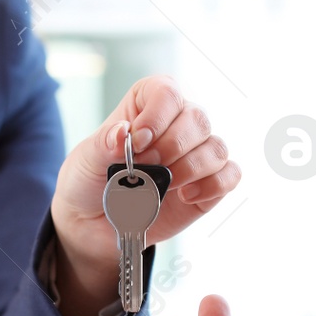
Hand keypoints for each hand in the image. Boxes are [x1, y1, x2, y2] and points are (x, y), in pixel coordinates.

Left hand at [49, 78, 240, 315]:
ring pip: (216, 148)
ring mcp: (196, 154)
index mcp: (147, 104)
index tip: (138, 142)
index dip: (157, 115)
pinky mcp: (208, 185)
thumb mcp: (85, 160)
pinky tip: (186, 196)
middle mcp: (178, 124)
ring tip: (164, 185)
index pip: (167, 92)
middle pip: (197, 118)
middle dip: (172, 147)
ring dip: (190, 168)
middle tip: (145, 168)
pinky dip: (212, 186)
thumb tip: (123, 132)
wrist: (95, 223)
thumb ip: (104, 144)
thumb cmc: (90, 181)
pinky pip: (230, 176)